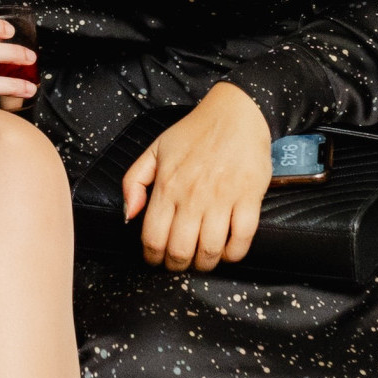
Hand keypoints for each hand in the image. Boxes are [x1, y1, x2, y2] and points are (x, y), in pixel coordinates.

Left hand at [123, 82, 270, 271]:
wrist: (235, 112)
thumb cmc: (194, 132)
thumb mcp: (154, 150)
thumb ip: (133, 182)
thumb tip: (128, 215)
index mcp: (167, 186)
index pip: (153, 237)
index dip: (152, 257)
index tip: (156, 260)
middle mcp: (192, 196)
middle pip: (180, 250)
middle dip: (177, 266)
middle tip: (179, 264)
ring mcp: (222, 198)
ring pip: (209, 250)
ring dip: (204, 264)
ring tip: (202, 261)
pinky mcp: (249, 197)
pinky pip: (241, 239)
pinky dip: (233, 254)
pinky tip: (227, 252)